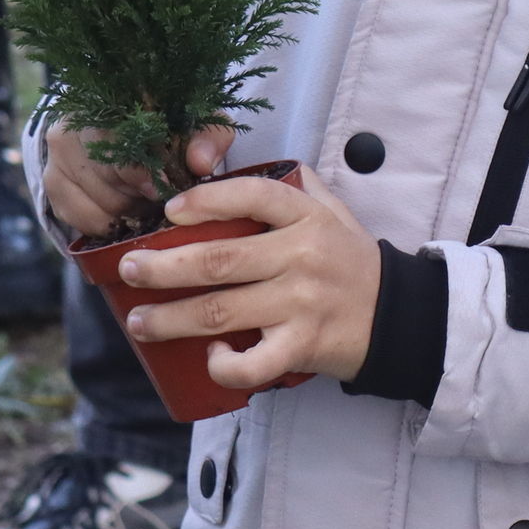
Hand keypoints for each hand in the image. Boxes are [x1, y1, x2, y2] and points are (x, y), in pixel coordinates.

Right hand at [44, 120, 232, 239]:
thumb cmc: (166, 126)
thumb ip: (208, 137)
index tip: (167, 186)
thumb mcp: (194, 124)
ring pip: (101, 202)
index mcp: (107, 101)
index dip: (146, 170)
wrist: (120, 129)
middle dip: (142, 194)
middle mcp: (72, 125)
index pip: (121, 142)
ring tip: (146, 202)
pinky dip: (110, 223)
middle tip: (161, 198)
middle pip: (110, 177)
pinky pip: (85, 219)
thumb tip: (201, 163)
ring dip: (131, 211)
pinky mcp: (53, 184)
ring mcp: (57, 155)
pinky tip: (125, 213)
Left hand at [116, 173, 384, 385]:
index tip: (169, 211)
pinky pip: (254, 362)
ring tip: (139, 321)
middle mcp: (302, 257)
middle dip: (163, 266)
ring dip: (171, 318)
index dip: (206, 200)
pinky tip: (207, 356)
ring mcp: (301, 304)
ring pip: (222, 311)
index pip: (253, 196)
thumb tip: (245, 164)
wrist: (399, 317)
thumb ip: (295, 187)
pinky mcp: (302, 346)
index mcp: (307, 219)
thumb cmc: (353, 263)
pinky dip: (224, 364)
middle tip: (129, 269)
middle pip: (220, 260)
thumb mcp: (335, 213)